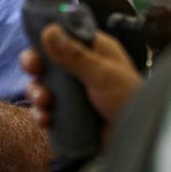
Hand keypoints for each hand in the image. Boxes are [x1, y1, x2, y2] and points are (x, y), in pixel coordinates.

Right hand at [20, 24, 142, 128]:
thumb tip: (49, 30)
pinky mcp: (67, 114)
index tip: (35, 44)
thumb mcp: (103, 74)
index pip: (63, 36)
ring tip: (44, 102)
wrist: (136, 141)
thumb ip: (74, 54)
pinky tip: (46, 119)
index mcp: (93, 51)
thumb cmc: (129, 101)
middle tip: (34, 70)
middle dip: (35, 66)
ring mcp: (73, 93)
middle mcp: (81, 69)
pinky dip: (41, 113)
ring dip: (37, 92)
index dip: (46, 38)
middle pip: (46, 60)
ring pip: (42, 85)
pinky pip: (45, 109)